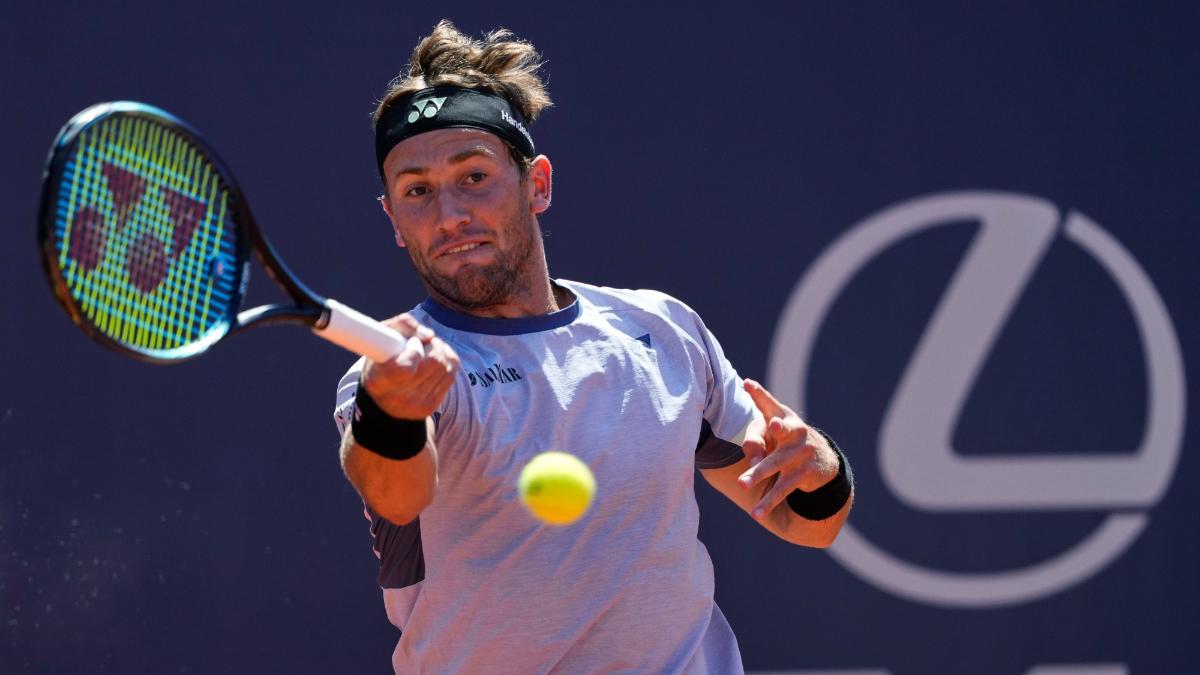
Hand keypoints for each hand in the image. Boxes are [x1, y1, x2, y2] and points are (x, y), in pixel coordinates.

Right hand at [361, 313, 458, 419]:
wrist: (382, 395)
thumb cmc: (381, 357)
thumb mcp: (383, 334)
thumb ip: (404, 324)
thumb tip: (429, 335)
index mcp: (378, 382)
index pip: (406, 367)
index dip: (414, 350)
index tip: (412, 343)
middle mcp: (397, 399)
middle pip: (434, 363)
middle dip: (432, 346)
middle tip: (422, 343)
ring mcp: (416, 405)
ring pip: (445, 368)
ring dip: (440, 352)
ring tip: (427, 350)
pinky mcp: (430, 407)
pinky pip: (451, 376)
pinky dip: (448, 362)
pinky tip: (436, 359)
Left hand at [738, 378, 838, 519]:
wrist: (823, 459)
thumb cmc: (788, 440)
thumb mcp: (775, 430)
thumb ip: (755, 438)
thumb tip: (748, 458)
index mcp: (784, 417)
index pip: (769, 404)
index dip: (759, 394)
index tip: (748, 384)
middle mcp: (794, 431)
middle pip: (776, 434)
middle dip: (764, 439)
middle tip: (752, 448)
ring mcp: (800, 452)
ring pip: (775, 465)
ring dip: (758, 475)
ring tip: (742, 485)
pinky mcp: (804, 473)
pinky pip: (783, 488)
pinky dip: (769, 501)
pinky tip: (756, 513)